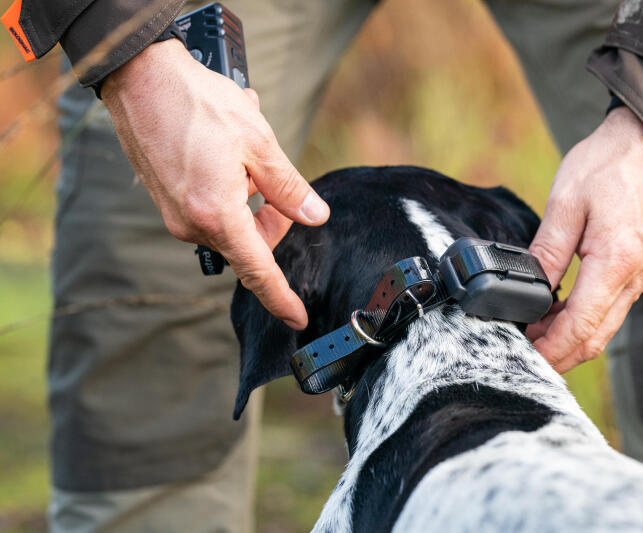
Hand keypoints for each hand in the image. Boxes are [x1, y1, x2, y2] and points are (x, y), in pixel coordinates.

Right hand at [102, 39, 326, 329]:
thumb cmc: (200, 105)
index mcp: (217, 215)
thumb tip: (315, 217)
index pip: (257, 270)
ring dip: (251, 199)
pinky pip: (211, 211)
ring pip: (231, 226)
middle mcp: (192, 224)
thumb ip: (289, 188)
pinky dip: (230, 191)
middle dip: (272, 221)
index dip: (280, 297)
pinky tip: (229, 154)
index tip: (297, 318)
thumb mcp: (258, 144)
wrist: (140, 79)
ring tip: (248, 154)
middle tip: (277, 182)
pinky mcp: (167, 202)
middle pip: (249, 244)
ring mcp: (175, 214)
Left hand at [527, 106, 642, 372]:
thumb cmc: (609, 164)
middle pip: (595, 338)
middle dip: (559, 355)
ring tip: (533, 336)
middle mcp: (635, 278)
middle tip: (522, 356)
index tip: (522, 359)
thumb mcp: (566, 204)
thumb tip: (529, 290)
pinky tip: (556, 313)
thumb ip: (547, 252)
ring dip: (570, 339)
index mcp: (616, 263)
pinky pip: (611, 308)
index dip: (550, 349)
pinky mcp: (639, 268)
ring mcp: (641, 275)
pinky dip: (583, 320)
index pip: (580, 327)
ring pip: (604, 327)